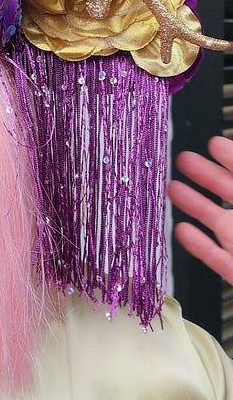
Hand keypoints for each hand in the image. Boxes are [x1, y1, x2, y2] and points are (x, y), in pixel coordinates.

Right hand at [168, 135, 232, 281]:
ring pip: (215, 220)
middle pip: (227, 191)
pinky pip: (213, 256)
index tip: (213, 143)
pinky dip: (196, 243)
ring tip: (172, 188)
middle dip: (204, 174)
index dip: (229, 156)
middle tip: (183, 159)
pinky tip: (180, 230)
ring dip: (193, 204)